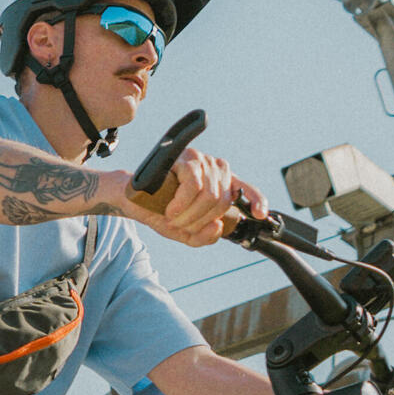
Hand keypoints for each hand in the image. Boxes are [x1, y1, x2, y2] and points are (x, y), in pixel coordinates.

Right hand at [132, 149, 265, 248]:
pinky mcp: (186, 158)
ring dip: (189, 214)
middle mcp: (214, 169)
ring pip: (211, 195)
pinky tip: (172, 208)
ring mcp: (201, 160)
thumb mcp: (186, 233)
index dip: (256, 201)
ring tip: (172, 216)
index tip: (260, 214)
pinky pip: (195, 184)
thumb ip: (205, 236)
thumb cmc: (160, 211)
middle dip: (200, 221)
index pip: (245, 189)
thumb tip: (218, 227)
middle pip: (223, 201)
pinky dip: (183, 202)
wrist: (133, 200)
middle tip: (180, 224)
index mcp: (219, 184)